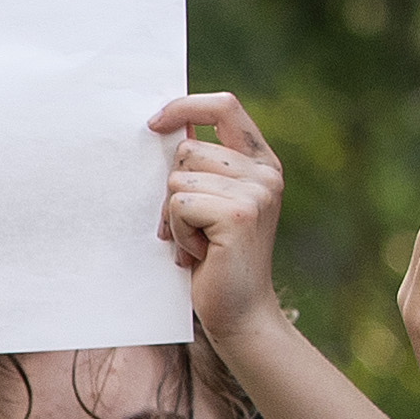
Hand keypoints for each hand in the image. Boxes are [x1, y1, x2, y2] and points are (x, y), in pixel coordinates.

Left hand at [153, 91, 285, 336]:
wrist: (241, 313)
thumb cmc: (217, 260)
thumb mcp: (214, 205)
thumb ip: (202, 168)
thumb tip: (164, 127)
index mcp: (261, 162)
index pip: (224, 106)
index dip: (186, 106)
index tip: (154, 123)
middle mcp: (265, 172)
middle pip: (187, 149)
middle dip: (171, 188)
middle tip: (186, 227)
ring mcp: (255, 192)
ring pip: (178, 178)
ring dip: (174, 216)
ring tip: (196, 243)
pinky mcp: (238, 215)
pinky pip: (179, 204)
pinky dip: (178, 232)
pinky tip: (198, 254)